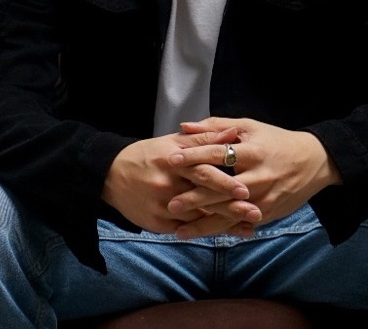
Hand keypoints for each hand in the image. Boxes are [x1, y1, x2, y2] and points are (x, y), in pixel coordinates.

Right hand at [101, 127, 260, 235]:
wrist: (111, 175)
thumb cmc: (148, 155)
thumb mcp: (173, 142)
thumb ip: (204, 138)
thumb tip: (234, 133)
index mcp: (172, 160)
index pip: (202, 171)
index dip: (224, 182)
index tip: (246, 189)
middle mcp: (166, 183)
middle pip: (202, 198)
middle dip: (230, 207)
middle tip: (255, 212)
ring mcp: (161, 206)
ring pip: (197, 218)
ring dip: (224, 224)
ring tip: (248, 227)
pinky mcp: (157, 224)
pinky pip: (186, 230)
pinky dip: (206, 232)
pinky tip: (226, 234)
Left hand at [167, 117, 341, 238]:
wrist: (314, 163)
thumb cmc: (276, 140)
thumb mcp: (249, 127)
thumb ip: (216, 127)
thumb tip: (184, 127)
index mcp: (252, 151)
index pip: (218, 154)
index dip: (194, 156)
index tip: (171, 160)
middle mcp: (258, 177)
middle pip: (221, 189)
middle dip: (194, 198)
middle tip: (170, 204)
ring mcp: (263, 199)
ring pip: (229, 214)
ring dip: (204, 224)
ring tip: (179, 230)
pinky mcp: (267, 214)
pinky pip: (240, 224)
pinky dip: (221, 231)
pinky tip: (203, 236)